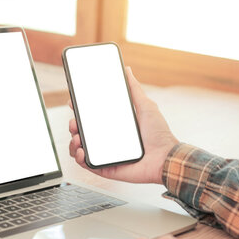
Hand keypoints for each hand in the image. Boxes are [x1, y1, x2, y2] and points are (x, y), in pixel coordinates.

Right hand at [68, 67, 177, 183]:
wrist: (166, 158)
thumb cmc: (159, 134)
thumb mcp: (146, 106)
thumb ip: (134, 89)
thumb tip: (127, 70)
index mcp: (114, 126)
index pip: (91, 118)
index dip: (80, 111)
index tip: (74, 103)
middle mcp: (107, 140)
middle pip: (82, 132)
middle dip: (73, 126)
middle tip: (74, 122)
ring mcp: (106, 155)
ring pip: (80, 148)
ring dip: (73, 142)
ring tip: (77, 138)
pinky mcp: (106, 168)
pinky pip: (87, 164)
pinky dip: (79, 158)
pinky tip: (82, 151)